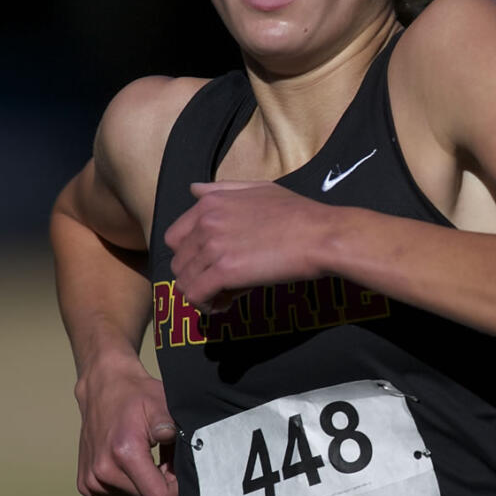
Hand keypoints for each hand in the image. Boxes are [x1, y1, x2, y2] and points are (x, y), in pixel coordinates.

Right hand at [74, 354, 178, 495]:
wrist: (103, 387)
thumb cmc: (135, 395)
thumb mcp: (160, 404)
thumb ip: (171, 427)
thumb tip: (186, 446)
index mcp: (124, 453)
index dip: (176, 489)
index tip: (177, 470)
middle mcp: (103, 471)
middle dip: (161, 484)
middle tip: (162, 458)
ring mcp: (91, 480)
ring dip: (144, 485)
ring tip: (145, 457)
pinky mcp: (85, 484)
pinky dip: (129, 486)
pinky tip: (128, 463)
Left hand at [164, 181, 329, 311]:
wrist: (320, 234)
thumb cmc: (298, 213)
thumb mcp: (258, 189)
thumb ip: (222, 190)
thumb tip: (193, 190)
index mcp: (210, 203)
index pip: (174, 237)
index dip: (190, 256)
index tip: (210, 266)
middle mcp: (205, 222)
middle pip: (178, 262)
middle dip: (196, 276)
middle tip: (221, 284)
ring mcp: (213, 246)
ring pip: (184, 281)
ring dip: (201, 293)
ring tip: (225, 296)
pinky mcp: (223, 271)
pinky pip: (196, 295)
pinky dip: (207, 305)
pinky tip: (226, 305)